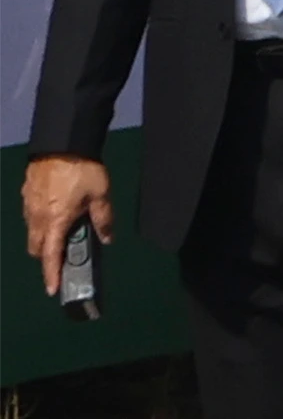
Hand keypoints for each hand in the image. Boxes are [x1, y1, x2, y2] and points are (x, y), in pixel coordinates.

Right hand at [23, 157, 105, 299]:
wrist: (62, 143)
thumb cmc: (82, 170)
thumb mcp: (101, 195)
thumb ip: (104, 218)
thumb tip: (107, 238)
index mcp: (55, 222)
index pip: (51, 256)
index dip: (52, 275)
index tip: (53, 290)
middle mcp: (37, 218)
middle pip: (36, 248)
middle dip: (46, 256)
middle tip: (62, 255)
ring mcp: (28, 206)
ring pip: (32, 232)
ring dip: (43, 237)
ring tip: (62, 230)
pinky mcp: (26, 194)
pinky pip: (31, 215)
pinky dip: (41, 220)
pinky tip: (56, 210)